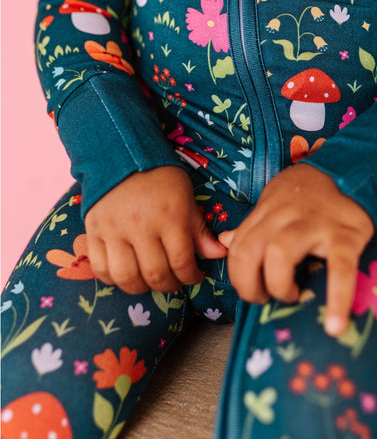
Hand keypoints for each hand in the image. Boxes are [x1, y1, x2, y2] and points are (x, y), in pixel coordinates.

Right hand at [85, 166, 226, 293]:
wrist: (121, 154)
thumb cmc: (160, 177)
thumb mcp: (186, 198)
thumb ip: (200, 230)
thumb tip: (219, 254)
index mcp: (169, 216)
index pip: (181, 262)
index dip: (191, 277)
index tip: (194, 277)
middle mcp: (140, 226)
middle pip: (155, 274)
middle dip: (169, 285)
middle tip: (174, 280)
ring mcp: (114, 230)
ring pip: (126, 277)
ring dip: (141, 287)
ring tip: (149, 279)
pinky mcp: (93, 231)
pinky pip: (100, 268)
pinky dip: (112, 279)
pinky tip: (126, 272)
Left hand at [218, 164, 373, 335]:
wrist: (351, 168)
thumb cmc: (308, 193)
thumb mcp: (274, 200)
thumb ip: (252, 224)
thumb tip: (225, 242)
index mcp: (267, 210)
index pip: (238, 247)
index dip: (239, 276)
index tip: (253, 289)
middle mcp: (285, 215)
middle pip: (249, 251)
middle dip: (249, 285)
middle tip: (265, 298)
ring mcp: (316, 224)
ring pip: (279, 255)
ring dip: (278, 286)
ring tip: (291, 297)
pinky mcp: (346, 236)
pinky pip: (339, 270)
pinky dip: (337, 300)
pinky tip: (334, 326)